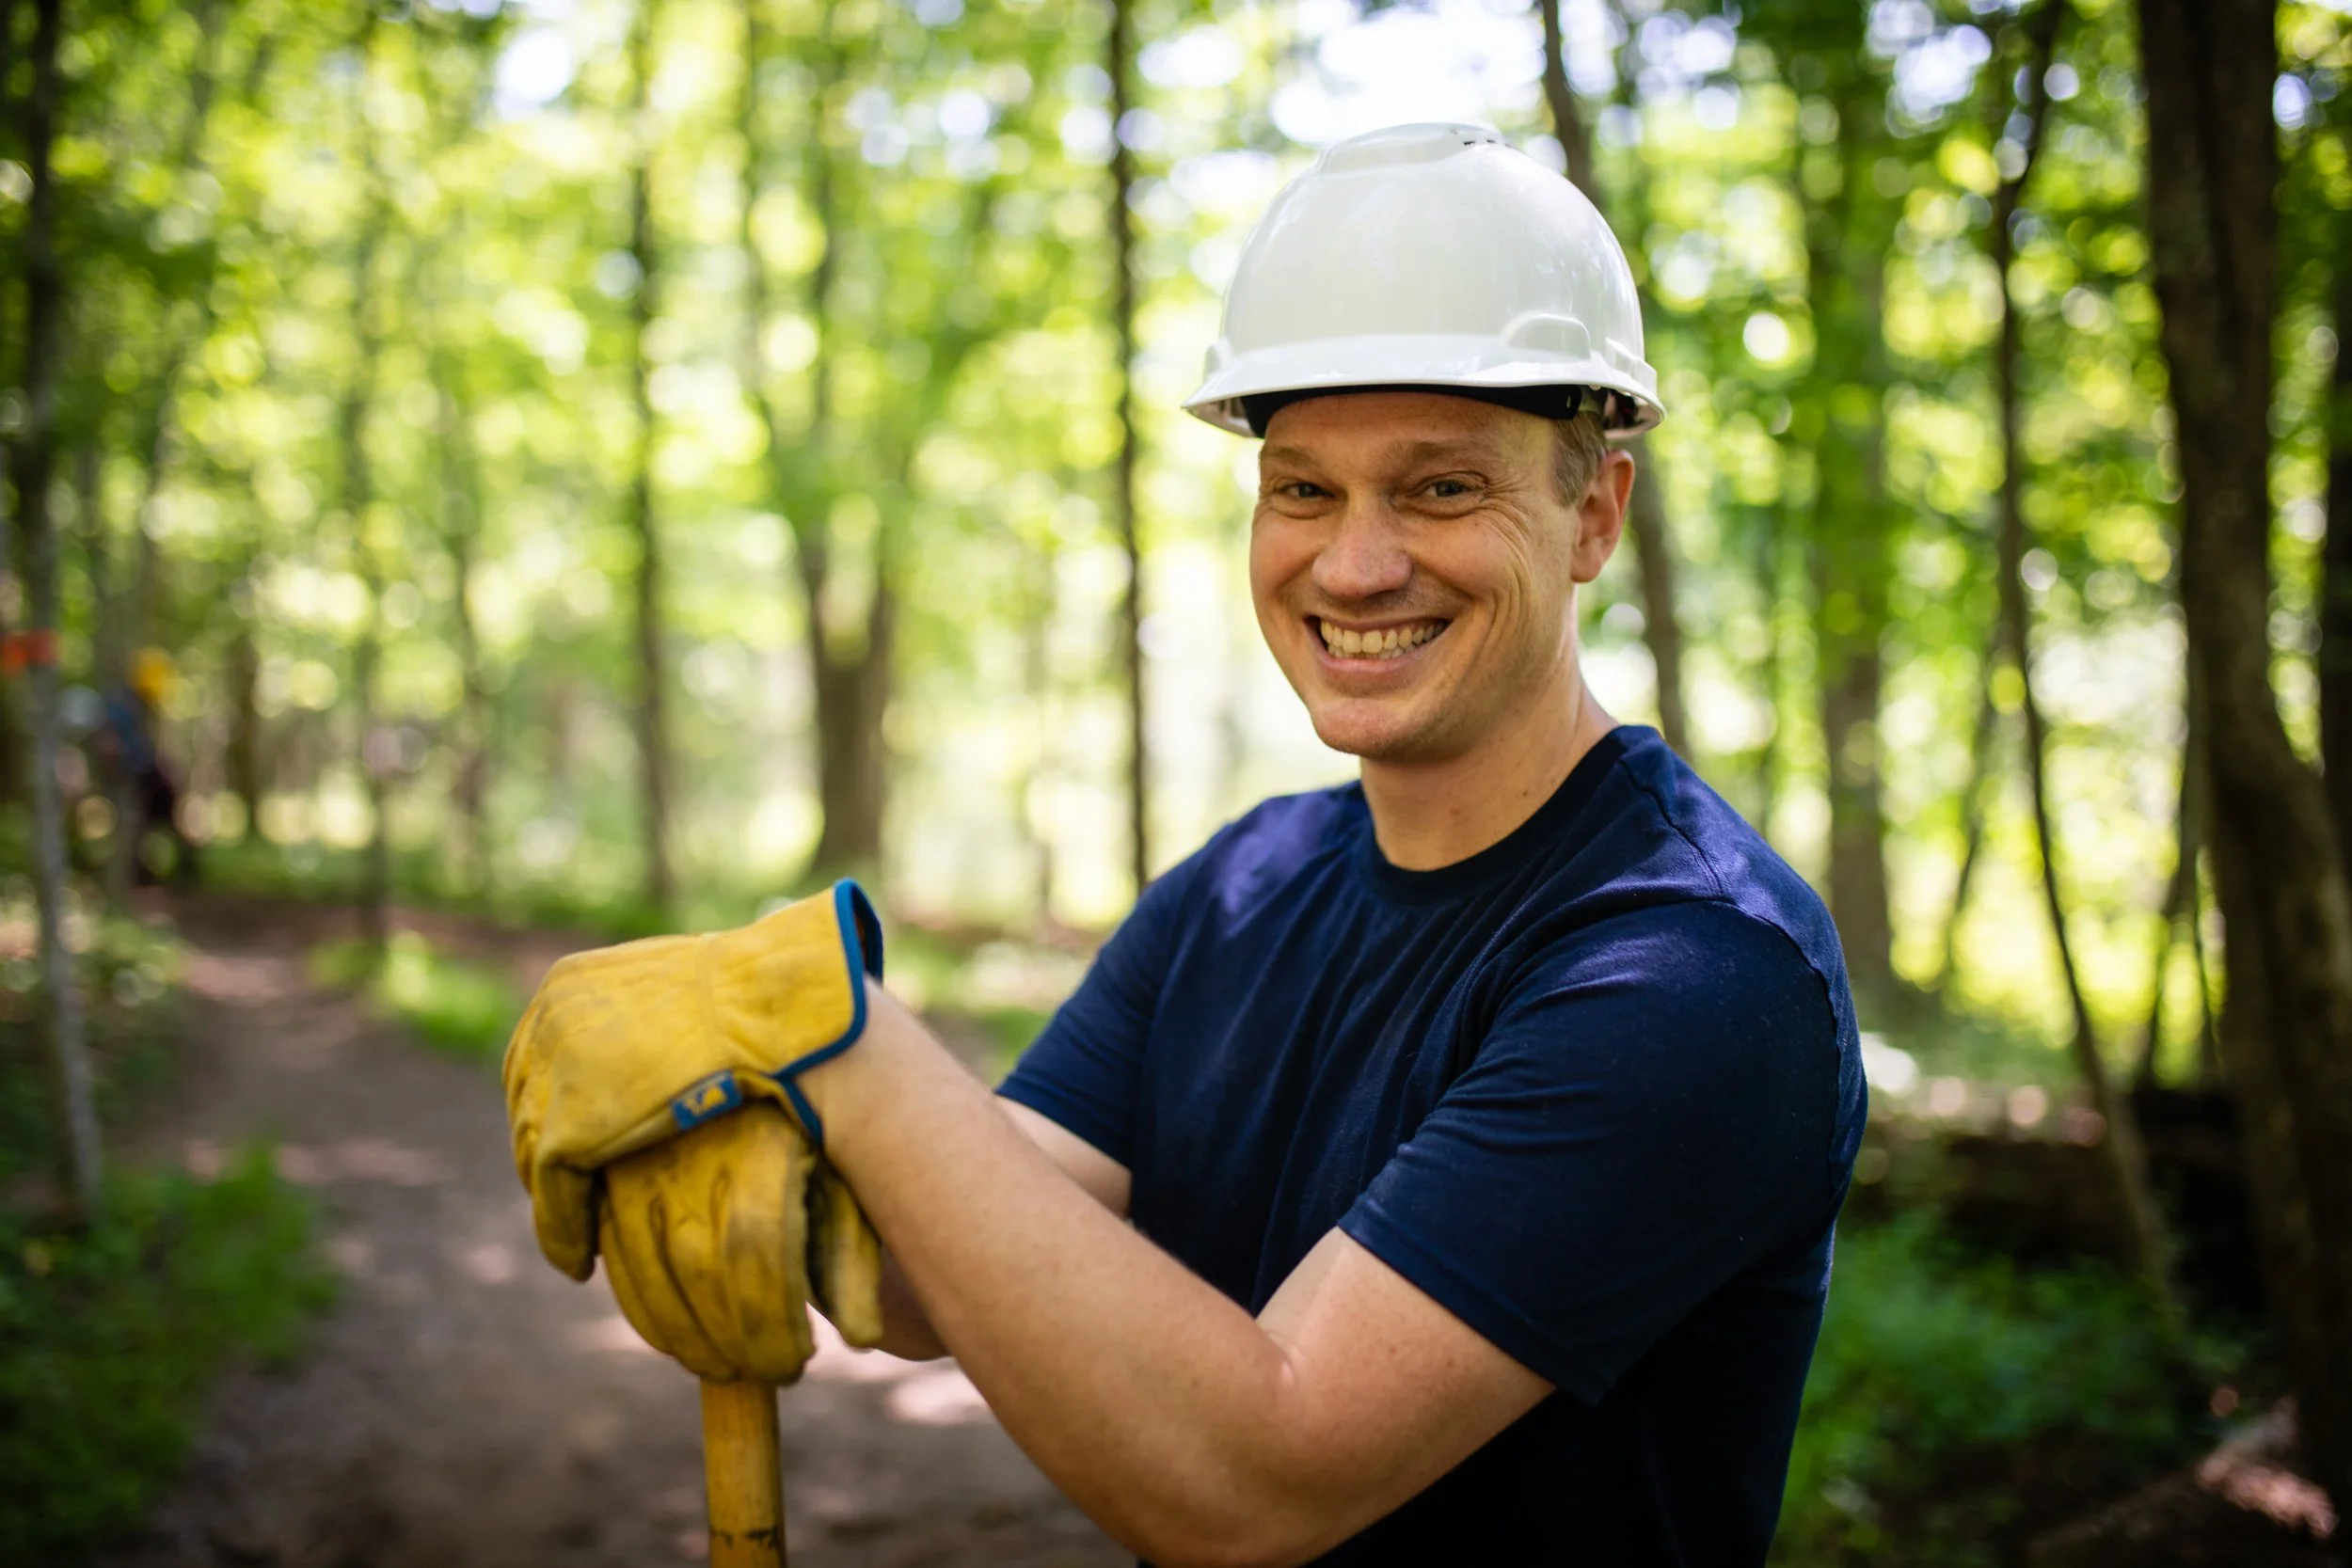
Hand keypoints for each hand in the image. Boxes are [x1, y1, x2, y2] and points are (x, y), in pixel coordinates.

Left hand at [503, 880, 882, 1280]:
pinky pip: (552, 1198)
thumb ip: (652, 1020)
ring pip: (533, 1152)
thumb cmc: (758, 1008)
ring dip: (558, 1194)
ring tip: (587, 1231)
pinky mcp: (567, 1132)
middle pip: (529, 1102)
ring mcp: (553, 1075)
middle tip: (586, 1191)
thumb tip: (643, 1052)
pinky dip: (563, 1234)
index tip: (591, 1143)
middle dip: (553, 1149)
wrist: (778, 1018)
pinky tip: (580, 1263)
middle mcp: (550, 1020)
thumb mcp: (686, 999)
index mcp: (571, 983)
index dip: (560, 1107)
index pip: (543, 1056)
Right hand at [598, 1102, 882, 1381]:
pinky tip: (664, 1335)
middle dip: (730, 1339)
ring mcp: (641, 1157)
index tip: (795, 1366)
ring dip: (679, 1336)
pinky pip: (602, 1244)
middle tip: (761, 1374)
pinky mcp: (605, 1165)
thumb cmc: (806, 1129)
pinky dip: (635, 1303)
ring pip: (645, 1267)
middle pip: (699, 1266)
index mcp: (762, 1149)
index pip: (754, 1251)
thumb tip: (865, 1336)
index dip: (769, 1323)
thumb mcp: (840, 1178)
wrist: (742, 1049)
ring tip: (716, 1366)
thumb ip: (850, 1251)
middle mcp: (694, 1151)